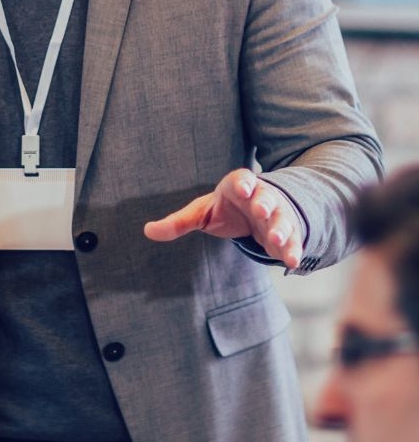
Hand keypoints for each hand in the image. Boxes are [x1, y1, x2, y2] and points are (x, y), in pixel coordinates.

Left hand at [143, 168, 302, 269]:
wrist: (259, 212)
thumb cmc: (226, 208)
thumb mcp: (202, 212)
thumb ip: (179, 222)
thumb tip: (147, 230)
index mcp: (238, 186)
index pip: (242, 179)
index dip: (242, 183)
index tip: (241, 188)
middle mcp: (261, 197)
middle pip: (265, 198)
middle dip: (265, 204)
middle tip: (262, 212)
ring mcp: (278, 214)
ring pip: (282, 219)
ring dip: (282, 228)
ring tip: (278, 241)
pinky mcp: (288, 233)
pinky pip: (293, 240)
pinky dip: (293, 249)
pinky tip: (292, 262)